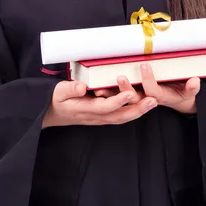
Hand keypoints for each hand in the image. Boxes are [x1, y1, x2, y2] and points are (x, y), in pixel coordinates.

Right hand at [42, 80, 157, 128]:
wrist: (52, 113)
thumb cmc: (56, 100)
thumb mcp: (58, 92)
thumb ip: (70, 88)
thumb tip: (81, 86)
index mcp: (86, 110)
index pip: (105, 107)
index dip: (118, 101)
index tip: (130, 93)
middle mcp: (96, 117)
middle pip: (120, 116)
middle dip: (137, 109)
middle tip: (152, 101)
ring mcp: (100, 118)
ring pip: (122, 118)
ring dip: (138, 112)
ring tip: (153, 103)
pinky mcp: (102, 116)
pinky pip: (120, 116)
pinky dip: (132, 112)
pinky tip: (142, 106)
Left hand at [94, 65, 199, 114]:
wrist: (179, 101)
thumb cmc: (182, 93)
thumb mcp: (189, 91)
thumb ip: (191, 87)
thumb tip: (195, 80)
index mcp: (159, 97)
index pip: (151, 89)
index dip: (148, 79)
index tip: (144, 65)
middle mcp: (146, 99)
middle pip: (133, 97)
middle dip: (125, 89)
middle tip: (120, 77)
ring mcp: (137, 99)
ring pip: (122, 99)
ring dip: (111, 94)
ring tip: (99, 88)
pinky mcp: (130, 97)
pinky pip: (116, 97)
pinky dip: (107, 93)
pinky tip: (95, 89)